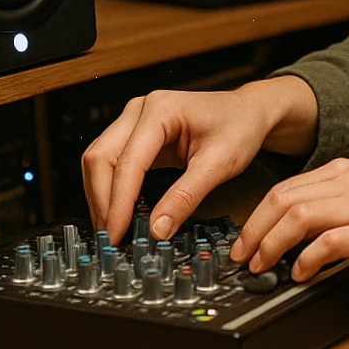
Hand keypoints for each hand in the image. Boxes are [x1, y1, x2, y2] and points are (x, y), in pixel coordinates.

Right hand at [81, 76, 318, 246]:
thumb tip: (157, 229)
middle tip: (110, 238)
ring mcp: (135, 120)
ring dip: (102, 197)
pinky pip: (112, 163)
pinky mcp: (136, 134)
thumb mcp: (219, 164)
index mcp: (160, 110)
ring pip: (100, 161)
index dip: (118, 203)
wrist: (249, 112)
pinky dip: (111, 189)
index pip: (127, 163)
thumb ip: (186, 197)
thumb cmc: (239, 127)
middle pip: (101, 158)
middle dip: (103, 201)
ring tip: (113, 230)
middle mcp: (140, 110)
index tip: (116, 235)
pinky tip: (121, 212)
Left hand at [228, 159, 348, 282]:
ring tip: (263, 265)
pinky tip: (302, 273)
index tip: (245, 238)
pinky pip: (326, 242)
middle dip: (253, 229)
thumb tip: (297, 229)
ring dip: (271, 243)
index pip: (285, 186)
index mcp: (348, 171)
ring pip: (297, 215)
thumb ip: (337, 205)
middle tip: (242, 256)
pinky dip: (305, 259)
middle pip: (283, 198)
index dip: (256, 214)